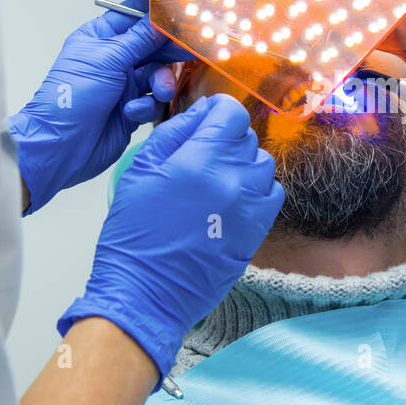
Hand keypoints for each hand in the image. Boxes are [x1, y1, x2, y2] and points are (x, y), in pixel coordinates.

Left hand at [10, 0, 194, 213]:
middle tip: (190, 52)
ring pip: (158, 74)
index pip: (133, 16)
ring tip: (159, 93)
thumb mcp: (108, 59)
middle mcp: (113, 58)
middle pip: (152, 45)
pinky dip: (146, 105)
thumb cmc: (72, 97)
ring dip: (161, 82)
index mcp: (100, 36)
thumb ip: (141, 38)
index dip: (156, 17)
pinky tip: (131, 112)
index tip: (180, 21)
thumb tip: (165, 17)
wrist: (63, 145)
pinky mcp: (133, 108)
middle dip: (168, 52)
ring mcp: (124, 83)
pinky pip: (153, 100)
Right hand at [57, 95, 284, 380]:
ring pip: (261, 164)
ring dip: (243, 165)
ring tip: (217, 181)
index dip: (217, 112)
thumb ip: (174, 133)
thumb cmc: (134, 233)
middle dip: (226, 139)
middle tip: (202, 157)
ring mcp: (250, 206)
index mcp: (198, 160)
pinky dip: (256, 191)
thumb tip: (202, 112)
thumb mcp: (140, 170)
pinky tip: (233, 201)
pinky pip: (271, 194)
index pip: (231, 113)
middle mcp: (232, 178)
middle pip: (246, 137)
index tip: (206, 121)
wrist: (147, 292)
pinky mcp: (259, 230)